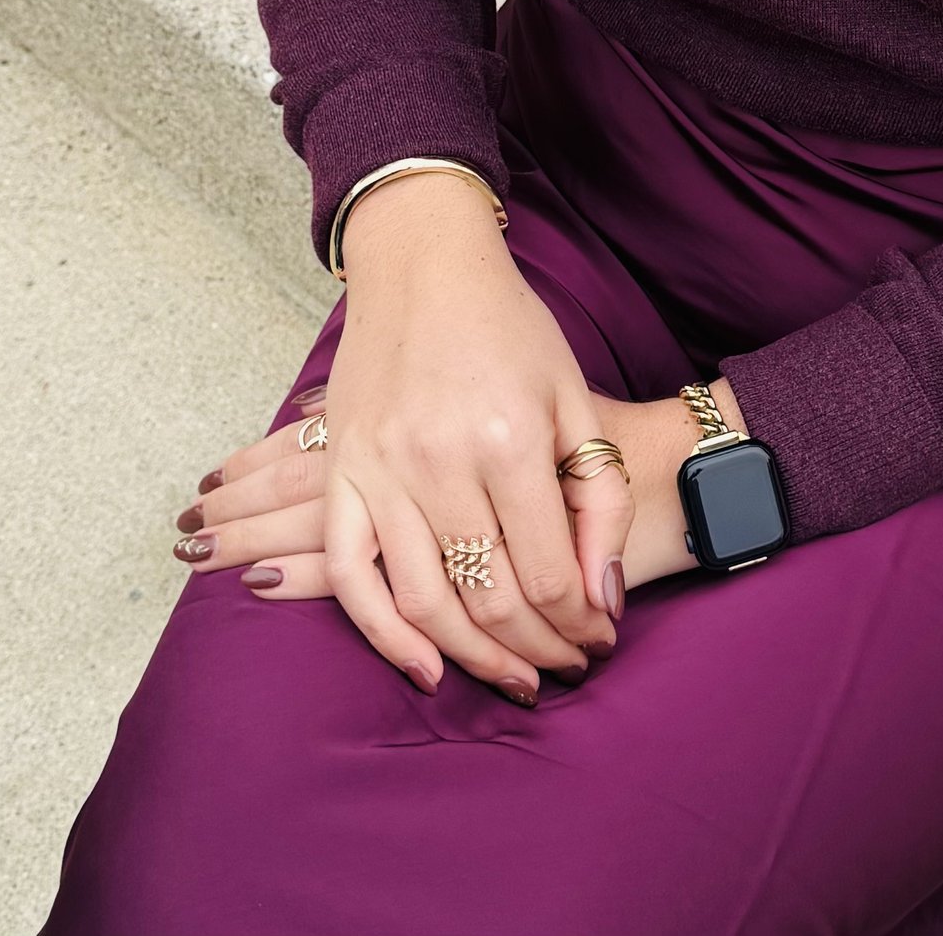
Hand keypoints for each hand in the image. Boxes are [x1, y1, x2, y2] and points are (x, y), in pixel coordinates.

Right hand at [180, 173, 630, 700]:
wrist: (424, 263)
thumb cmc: (510, 327)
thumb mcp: (574, 398)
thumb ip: (596, 497)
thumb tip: (600, 599)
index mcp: (509, 440)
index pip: (546, 573)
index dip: (577, 623)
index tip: (598, 641)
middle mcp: (440, 461)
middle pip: (489, 597)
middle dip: (536, 649)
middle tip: (563, 669)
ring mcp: (381, 469)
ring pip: (424, 602)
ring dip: (471, 658)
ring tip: (513, 678)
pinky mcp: (342, 471)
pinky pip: (352, 575)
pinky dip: (383, 635)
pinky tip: (425, 669)